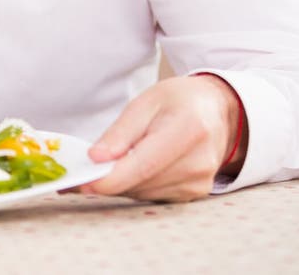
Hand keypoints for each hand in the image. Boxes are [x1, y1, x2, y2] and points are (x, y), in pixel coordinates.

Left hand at [81, 75, 246, 201]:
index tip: (84, 182)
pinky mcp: (196, 193)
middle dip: (111, 178)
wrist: (214, 110)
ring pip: (146, 193)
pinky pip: (155, 196)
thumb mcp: (145, 102)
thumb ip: (121, 131)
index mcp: (189, 128)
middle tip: (86, 169)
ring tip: (114, 160)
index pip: (145, 164)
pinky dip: (138, 185)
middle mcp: (200, 160)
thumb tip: (96, 158)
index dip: (113, 177)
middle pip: (144, 182)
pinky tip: (134, 167)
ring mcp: (201, 181)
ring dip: (124, 182)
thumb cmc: (178, 101)